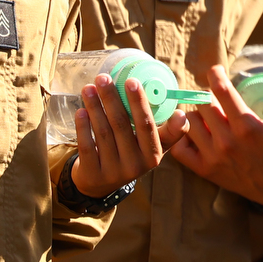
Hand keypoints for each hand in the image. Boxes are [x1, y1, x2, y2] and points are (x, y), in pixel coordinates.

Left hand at [70, 74, 174, 197]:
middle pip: (122, 125)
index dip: (140, 103)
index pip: (147, 125)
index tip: (133, 81)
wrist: (101, 184)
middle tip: (103, 77)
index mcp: (154, 155)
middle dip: (112, 98)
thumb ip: (165, 130)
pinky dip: (83, 127)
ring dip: (95, 108)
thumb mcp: (151, 146)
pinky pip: (87, 146)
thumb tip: (181, 114)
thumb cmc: (131, 154)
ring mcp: (114, 171)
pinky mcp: (93, 174)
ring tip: (89, 88)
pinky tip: (81, 111)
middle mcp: (136, 165)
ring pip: (104, 133)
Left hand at [168, 64, 262, 205]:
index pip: (221, 91)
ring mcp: (213, 156)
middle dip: (207, 96)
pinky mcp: (203, 169)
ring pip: (189, 121)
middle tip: (216, 99)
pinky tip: (197, 133)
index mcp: (247, 126)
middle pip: (202, 103)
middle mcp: (227, 141)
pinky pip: (179, 146)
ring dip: (197, 115)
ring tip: (209, 117)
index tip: (215, 71)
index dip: (215, 75)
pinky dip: (183, 137)